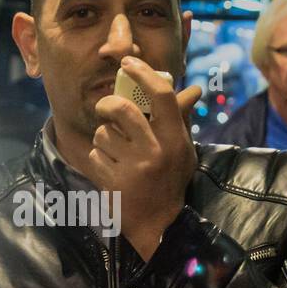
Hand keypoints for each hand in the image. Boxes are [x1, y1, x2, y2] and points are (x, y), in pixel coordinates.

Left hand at [83, 56, 201, 260]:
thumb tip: (192, 90)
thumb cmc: (170, 181)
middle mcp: (155, 151)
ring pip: (103, 133)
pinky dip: (98, 159)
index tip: (128, 62)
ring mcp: (133, 168)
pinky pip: (94, 155)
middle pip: (122, 109)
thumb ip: (180, 119)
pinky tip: (111, 170)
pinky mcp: (113, 182)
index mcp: (175, 140)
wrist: (158, 224)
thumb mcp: (182, 150)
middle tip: (105, 109)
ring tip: (115, 152)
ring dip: (103, 139)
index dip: (143, 73)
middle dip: (107, 105)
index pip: (161, 96)